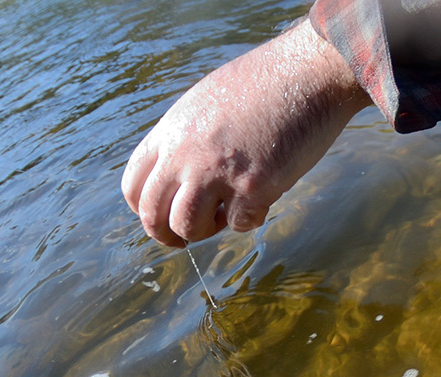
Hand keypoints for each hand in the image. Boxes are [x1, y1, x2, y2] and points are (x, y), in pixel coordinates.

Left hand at [122, 18, 371, 246]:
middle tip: (184, 239)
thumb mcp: (205, 103)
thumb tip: (183, 175)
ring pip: (188, 227)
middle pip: (153, 214)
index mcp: (171, 131)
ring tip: (223, 217)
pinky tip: (263, 197)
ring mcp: (218, 171)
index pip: (134, 185)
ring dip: (204, 231)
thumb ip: (187, 139)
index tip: (162, 216)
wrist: (306, 73)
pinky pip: (239, 224)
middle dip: (166, 235)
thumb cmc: (264, 83)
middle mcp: (186, 153)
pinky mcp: (254, 187)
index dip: (145, 209)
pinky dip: (250, 218)